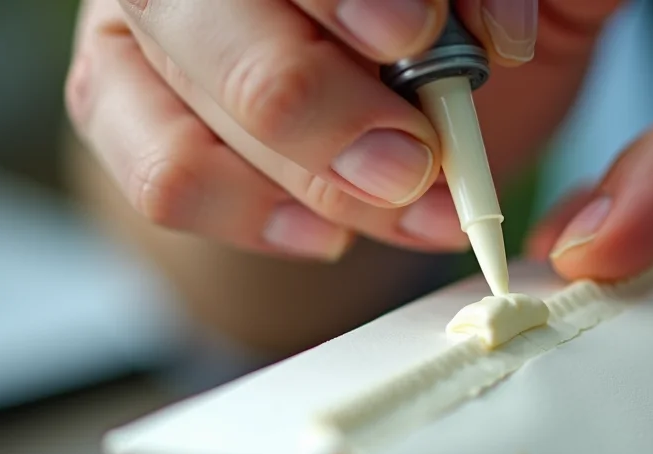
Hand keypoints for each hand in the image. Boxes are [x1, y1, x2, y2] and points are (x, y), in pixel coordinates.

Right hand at [65, 0, 622, 259]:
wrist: (390, 113)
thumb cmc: (463, 41)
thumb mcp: (535, 9)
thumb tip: (511, 18)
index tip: (439, 38)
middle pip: (227, 4)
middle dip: (328, 96)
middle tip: (415, 159)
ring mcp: (154, 11)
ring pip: (193, 84)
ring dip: (308, 168)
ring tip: (405, 203)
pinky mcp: (117, 92)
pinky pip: (164, 171)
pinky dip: (253, 214)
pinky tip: (325, 231)